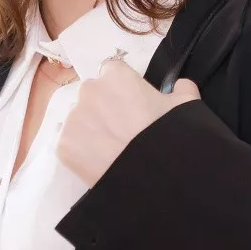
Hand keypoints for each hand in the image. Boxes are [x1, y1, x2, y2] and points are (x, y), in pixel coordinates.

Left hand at [56, 56, 200, 187]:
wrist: (154, 175)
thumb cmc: (172, 134)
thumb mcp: (187, 105)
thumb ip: (182, 88)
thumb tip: (180, 85)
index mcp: (116, 75)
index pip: (113, 74)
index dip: (123, 92)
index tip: (133, 108)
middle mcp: (89, 90)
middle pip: (92, 97)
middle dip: (104, 110)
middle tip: (123, 133)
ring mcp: (73, 118)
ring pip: (80, 122)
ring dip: (92, 131)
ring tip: (112, 152)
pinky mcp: (63, 146)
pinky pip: (71, 146)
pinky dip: (83, 155)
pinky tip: (101, 165)